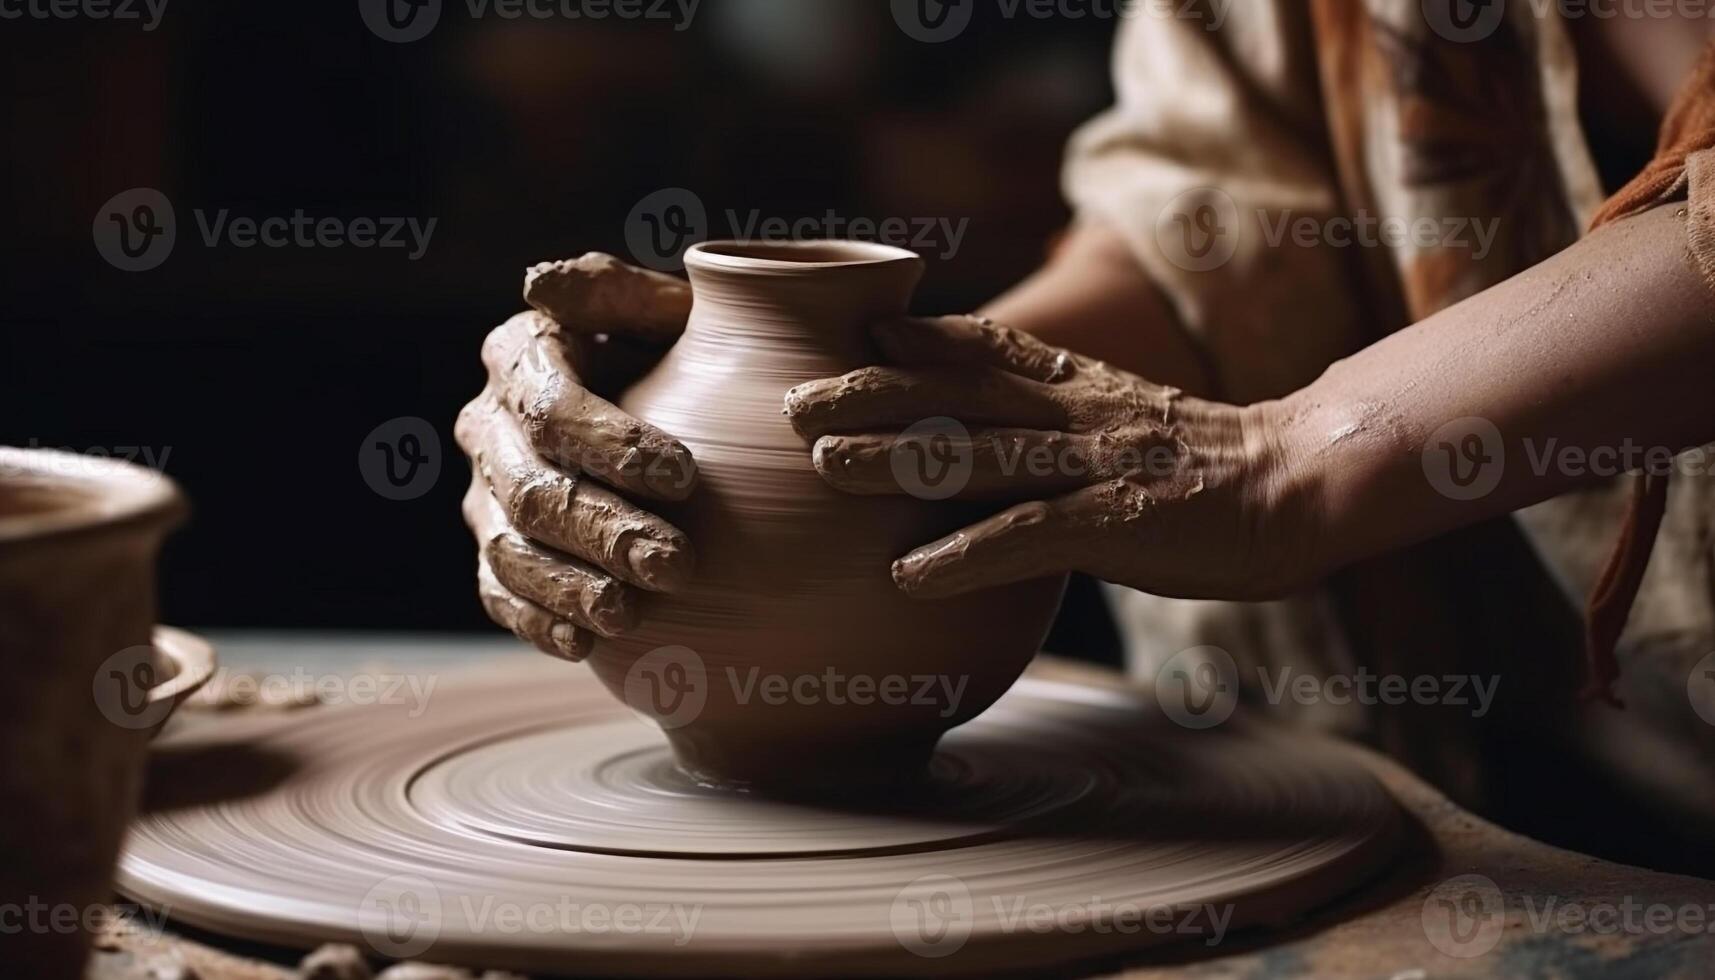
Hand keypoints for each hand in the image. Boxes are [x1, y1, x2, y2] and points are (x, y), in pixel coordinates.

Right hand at [456, 254, 698, 660]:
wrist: (670, 400)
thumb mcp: (662, 309)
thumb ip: (614, 293)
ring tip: (630, 614)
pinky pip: (502, 596)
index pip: (553, 408)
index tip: (685, 477)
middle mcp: (487, 427)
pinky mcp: (494, 553)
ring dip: (570, 587)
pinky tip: (585, 645)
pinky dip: (540, 622)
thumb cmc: (677, 347)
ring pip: (512, 551)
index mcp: (519, 356)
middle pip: (534, 489)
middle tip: (678, 564)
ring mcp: (484, 496)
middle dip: (604, 531)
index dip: (614, 446)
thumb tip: (541, 282)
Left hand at [784, 315, 1320, 600]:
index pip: (986, 344)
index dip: (913, 336)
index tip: (847, 330)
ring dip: (896, 460)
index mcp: (1079, 385)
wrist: (1302, 486)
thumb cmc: (1202, 468)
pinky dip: (965, 555)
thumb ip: (1058, 416)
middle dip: (869, 393)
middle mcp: (1077, 412)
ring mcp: (1098, 465)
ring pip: (980, 454)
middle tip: (790, 403)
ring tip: (823, 468)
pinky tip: (907, 578)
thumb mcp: (1124, 419)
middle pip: (958, 392)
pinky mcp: (1121, 523)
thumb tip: (985, 433)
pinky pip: (1030, 537)